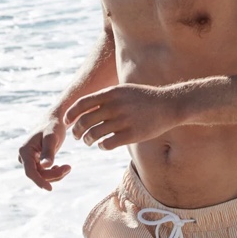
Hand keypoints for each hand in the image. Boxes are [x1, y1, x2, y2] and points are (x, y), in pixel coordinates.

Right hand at [17, 115, 70, 190]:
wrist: (53, 120)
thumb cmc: (53, 126)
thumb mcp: (52, 137)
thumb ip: (49, 151)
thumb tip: (46, 166)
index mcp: (25, 151)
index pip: (30, 171)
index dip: (39, 181)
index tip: (50, 189)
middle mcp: (24, 157)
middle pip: (38, 174)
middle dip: (54, 174)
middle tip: (69, 167)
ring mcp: (30, 160)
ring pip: (42, 175)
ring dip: (56, 174)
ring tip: (68, 167)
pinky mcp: (36, 161)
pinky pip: (44, 172)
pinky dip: (54, 172)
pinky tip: (62, 166)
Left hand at [65, 84, 181, 150]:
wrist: (169, 105)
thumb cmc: (144, 98)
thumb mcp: (123, 91)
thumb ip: (105, 97)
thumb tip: (85, 106)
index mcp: (111, 93)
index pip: (82, 104)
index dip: (71, 114)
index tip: (67, 122)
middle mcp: (115, 106)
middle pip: (85, 121)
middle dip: (77, 131)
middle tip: (77, 136)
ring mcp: (124, 121)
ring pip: (94, 134)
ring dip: (88, 140)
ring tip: (88, 141)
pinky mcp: (132, 135)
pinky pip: (108, 144)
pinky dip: (101, 146)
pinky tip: (103, 146)